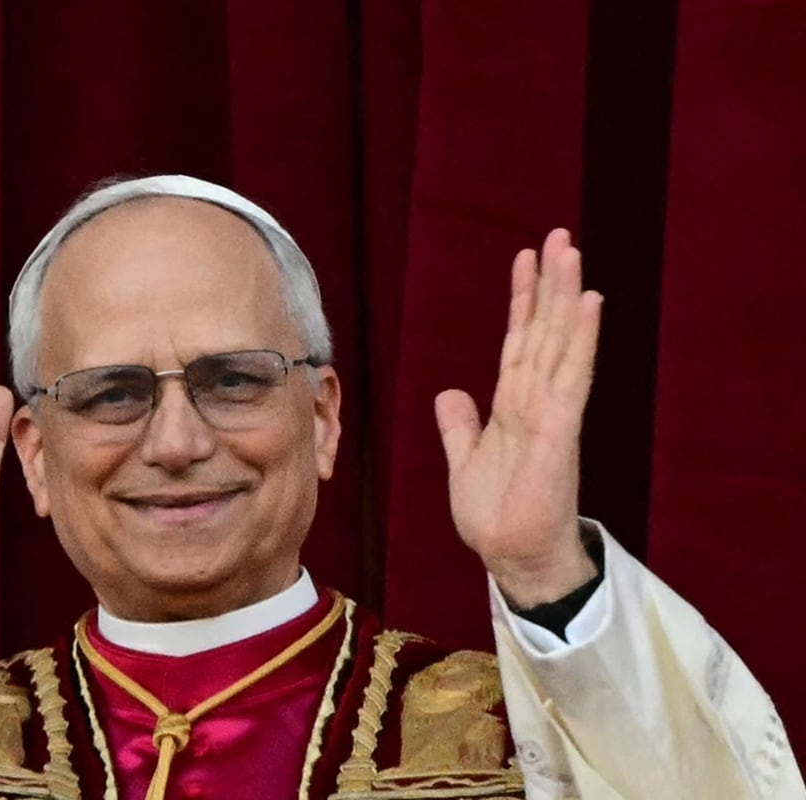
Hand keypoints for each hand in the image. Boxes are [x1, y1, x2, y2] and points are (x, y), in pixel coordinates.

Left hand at [434, 229, 601, 607]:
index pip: (518, 342)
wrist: (513, 558)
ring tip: (572, 252)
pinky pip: (571, 377)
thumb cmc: (496, 515)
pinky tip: (588, 305)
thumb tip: (451, 393)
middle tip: (559, 235)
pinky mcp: (560, 431)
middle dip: (549, 284)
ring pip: (560, 343)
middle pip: (543, 331)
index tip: (526, 259)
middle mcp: (535, 401)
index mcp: (512, 406)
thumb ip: (460, 427)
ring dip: (565, 297)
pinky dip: (580, 340)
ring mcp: (551, 413)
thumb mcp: (465, 462)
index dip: (522, 301)